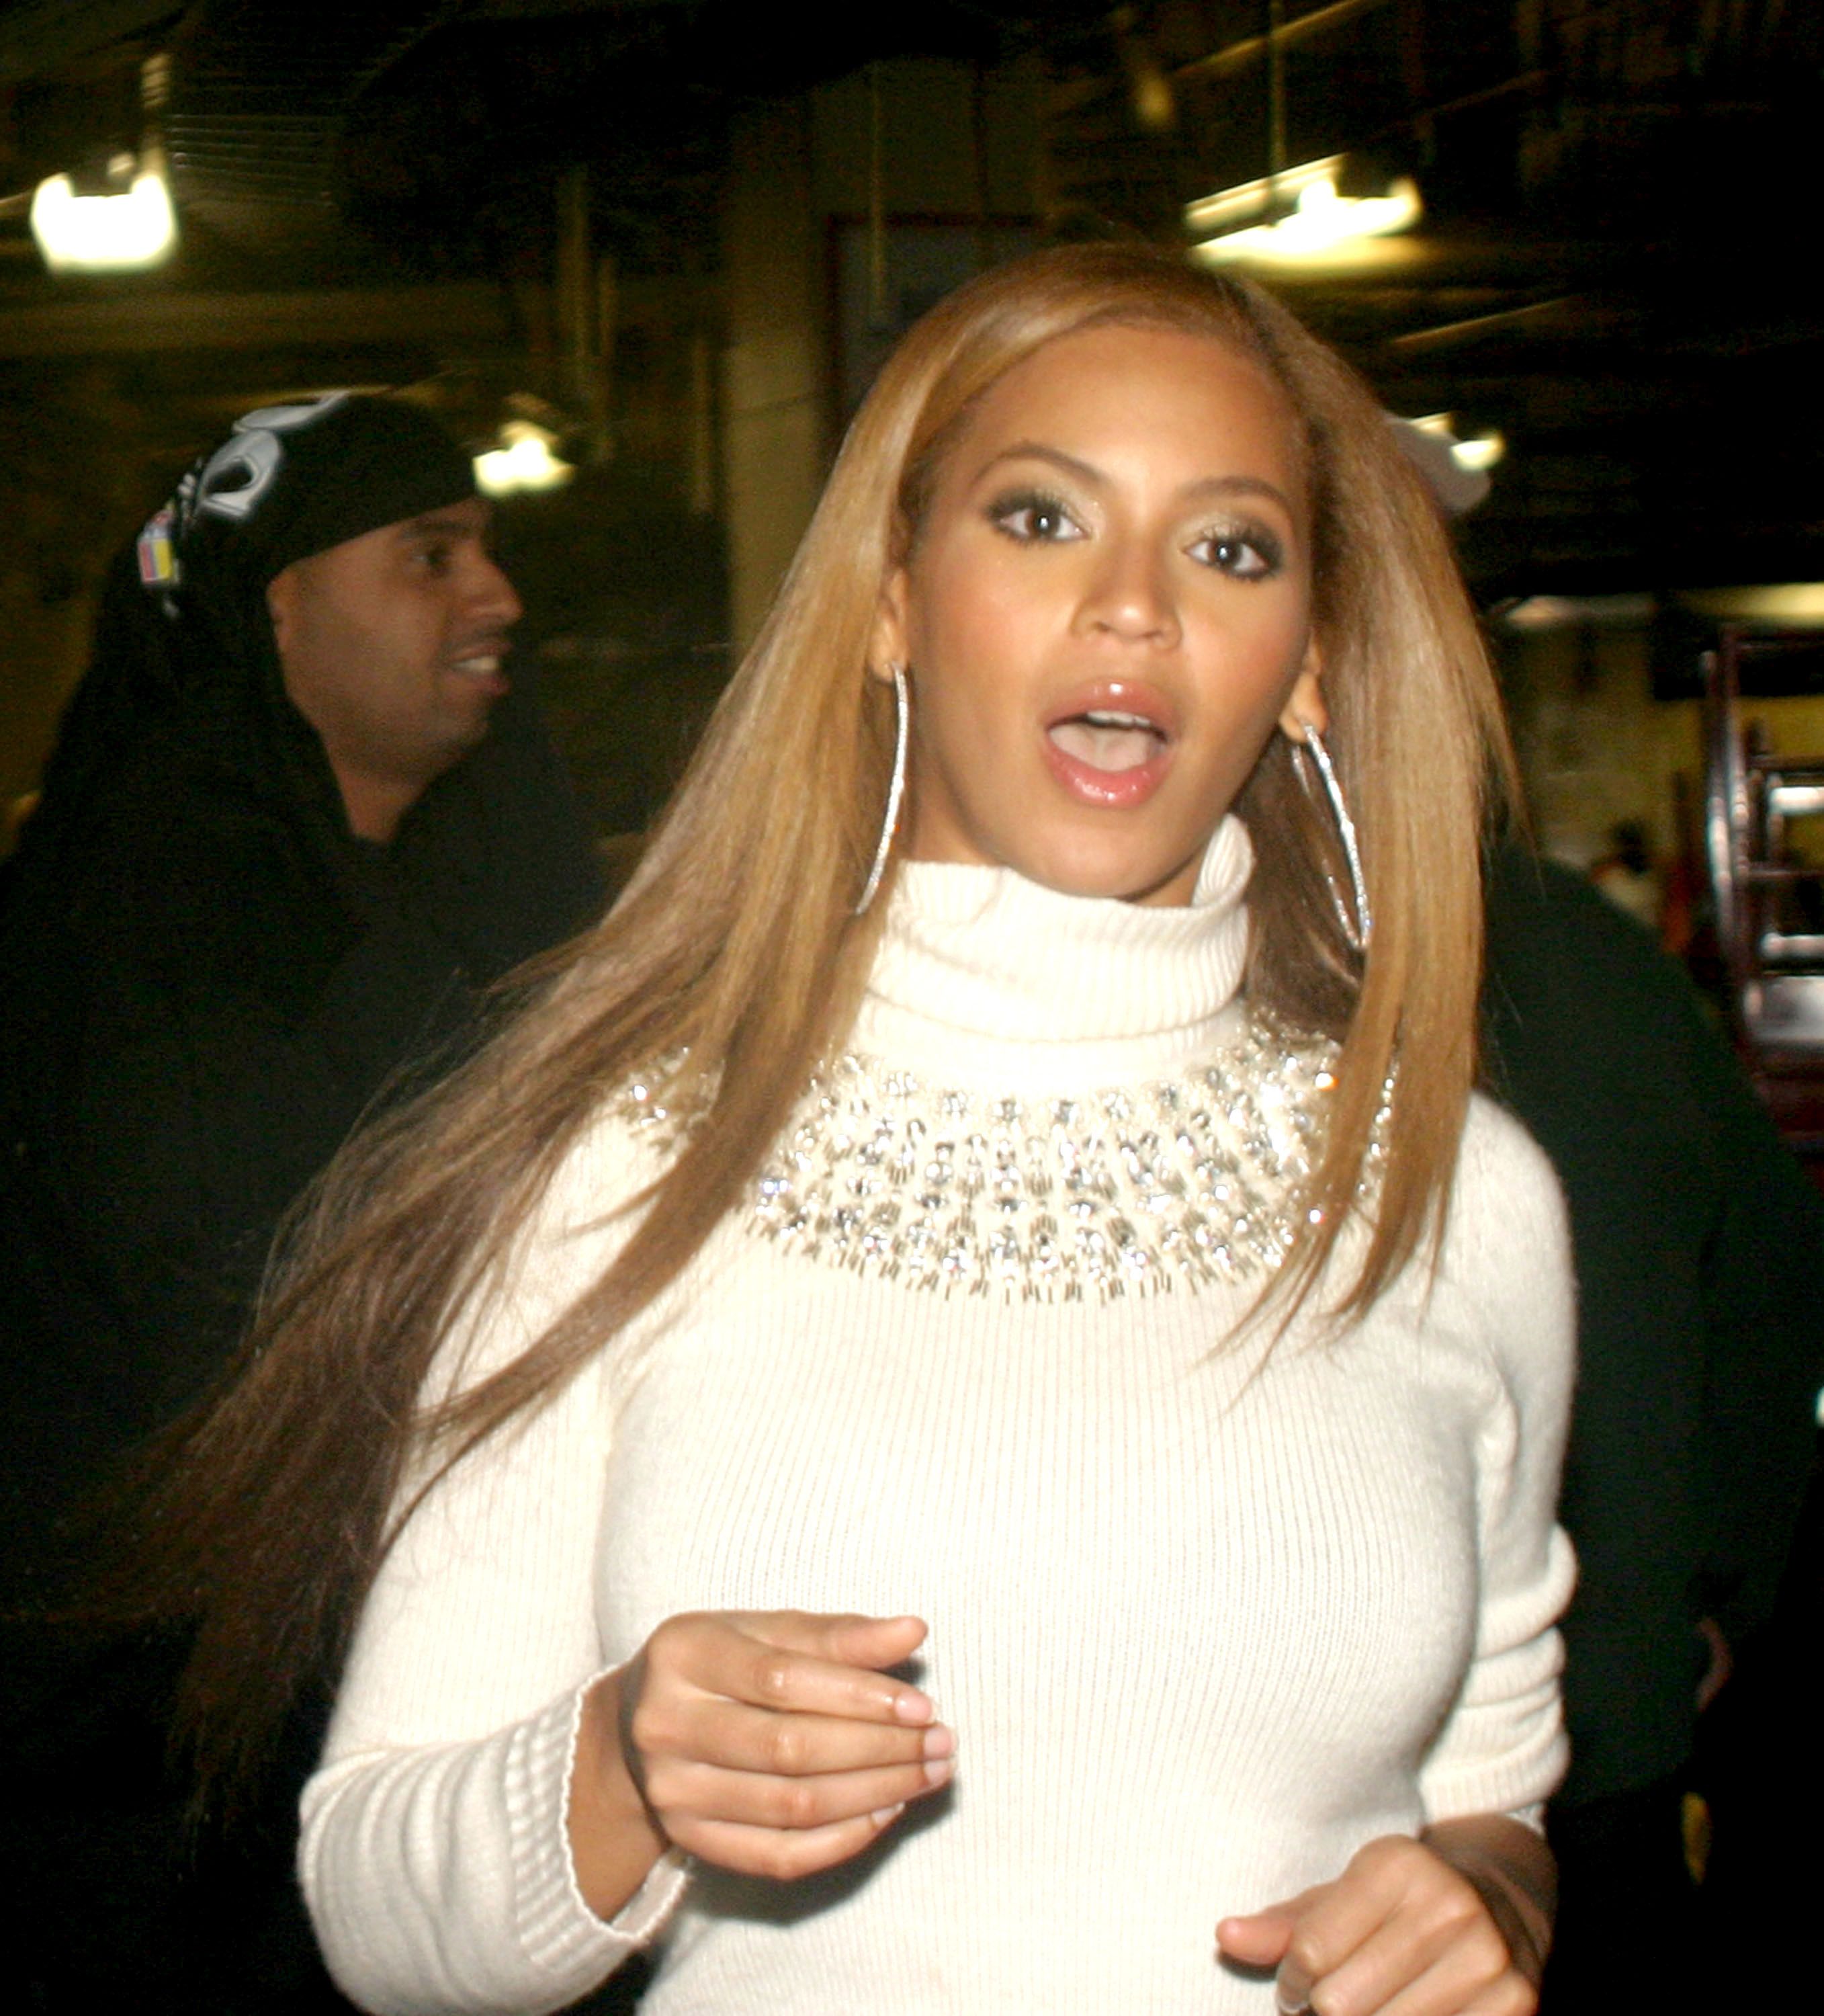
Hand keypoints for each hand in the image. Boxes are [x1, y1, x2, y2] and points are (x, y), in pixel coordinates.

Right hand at [570, 1610, 951, 1913]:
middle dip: (880, 1749)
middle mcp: (668, 1725)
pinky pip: (778, 1856)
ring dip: (875, 1792)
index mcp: (685, 1653)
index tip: (922, 1704)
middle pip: (790, 1748)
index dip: (859, 1694)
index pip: (782, 1679)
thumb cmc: (721, 1662)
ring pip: (792, 1806)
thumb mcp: (765, 1630)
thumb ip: (837, 1634)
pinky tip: (886, 1811)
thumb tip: (913, 1632)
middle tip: (942, 1742)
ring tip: (929, 1773)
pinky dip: (842, 1839)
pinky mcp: (691, 1841)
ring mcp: (675, 1792)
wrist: (638, 1722)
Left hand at [1217, 1830, 1545, 2015]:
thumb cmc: (1403, 1903)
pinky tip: (1409, 2013)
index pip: (1310, 1954)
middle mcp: (1448, 1905)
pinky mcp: (1518, 2003)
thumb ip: (1285, 1924)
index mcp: (1397, 1866)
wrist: (1505, 1902)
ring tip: (1371, 2007)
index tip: (1298, 1986)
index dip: (1291, 1984)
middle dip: (1325, 2011)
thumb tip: (1224, 1937)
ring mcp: (1488, 1957)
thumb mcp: (1343, 1896)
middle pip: (1342, 2003)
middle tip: (1334, 2002)